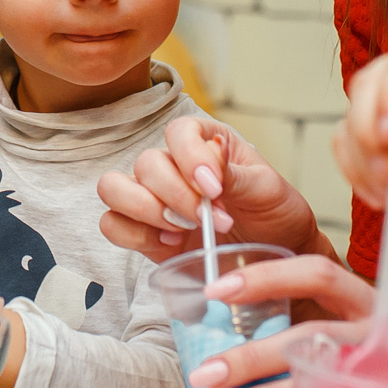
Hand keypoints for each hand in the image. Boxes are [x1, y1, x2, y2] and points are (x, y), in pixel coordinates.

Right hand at [98, 116, 329, 265]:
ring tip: (183, 231)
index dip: (189, 157)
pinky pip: (112, 225)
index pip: (178, 132)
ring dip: (145, 210)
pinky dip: (134, 235)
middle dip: (175, 196)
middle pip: (145, 164)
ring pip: (114, 188)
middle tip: (209, 221)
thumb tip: (209, 162)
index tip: (214, 189)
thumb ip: (236, 174)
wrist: (275, 254)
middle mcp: (173, 166)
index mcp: (205, 142)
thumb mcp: (268, 191)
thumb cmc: (275, 215)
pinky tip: (170, 244)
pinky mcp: (144, 232)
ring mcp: (153, 199)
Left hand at [181, 256, 387, 387]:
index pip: (317, 273)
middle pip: (312, 335)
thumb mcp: (347, 327)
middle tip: (207, 372)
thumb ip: (304, 320)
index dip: (267, 277)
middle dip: (253, 356)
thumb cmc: (375, 359)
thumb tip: (226, 320)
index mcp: (367, 300)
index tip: (216, 291)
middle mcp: (385, 331)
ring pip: (321, 381)